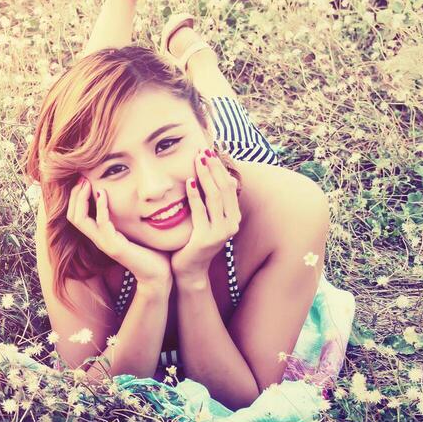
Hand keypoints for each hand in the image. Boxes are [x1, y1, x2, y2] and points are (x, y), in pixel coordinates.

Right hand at [66, 177, 171, 285]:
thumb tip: (134, 192)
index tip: (84, 179)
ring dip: (81, 198)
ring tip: (87, 182)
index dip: (76, 197)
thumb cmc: (152, 251)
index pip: (77, 215)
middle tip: (82, 177)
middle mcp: (99, 239)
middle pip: (72, 216)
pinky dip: (100, 206)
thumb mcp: (136, 228)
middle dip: (74, 195)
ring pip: (79, 220)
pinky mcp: (115, 247)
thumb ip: (129, 213)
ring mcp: (105, 243)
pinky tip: (103, 193)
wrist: (160, 274)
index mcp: (101, 235)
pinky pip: (101, 223)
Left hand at [170, 149, 241, 279]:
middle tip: (203, 151)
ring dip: (205, 176)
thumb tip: (222, 177)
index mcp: (234, 217)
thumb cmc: (196, 241)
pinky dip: (194, 195)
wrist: (190, 270)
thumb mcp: (209, 218)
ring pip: (215, 197)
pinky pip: (200, 211)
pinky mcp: (206, 238)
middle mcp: (231, 224)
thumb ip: (214, 201)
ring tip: (197, 161)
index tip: (210, 151)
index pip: (230, 186)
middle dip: (214, 168)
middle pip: (225, 188)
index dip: (220, 168)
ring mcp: (220, 232)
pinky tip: (188, 182)